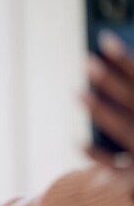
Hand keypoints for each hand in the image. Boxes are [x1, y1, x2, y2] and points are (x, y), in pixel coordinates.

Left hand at [83, 32, 133, 171]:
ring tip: (78, 93)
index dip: (124, 60)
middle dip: (112, 81)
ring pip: (124, 129)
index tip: (104, 38)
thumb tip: (105, 57)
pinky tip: (77, 142)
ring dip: (101, 111)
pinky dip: (97, 155)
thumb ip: (130, 92)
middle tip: (88, 62)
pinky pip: (117, 167)